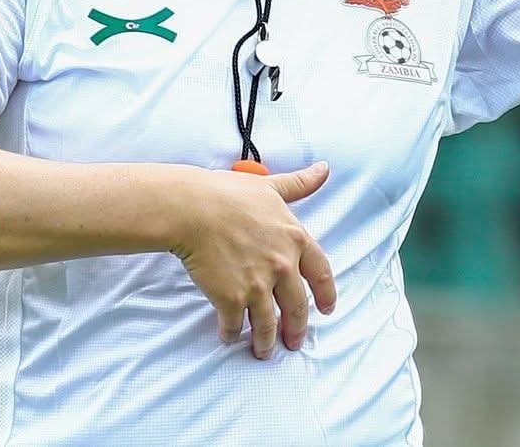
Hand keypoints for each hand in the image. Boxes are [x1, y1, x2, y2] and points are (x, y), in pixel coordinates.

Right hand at [170, 162, 336, 359]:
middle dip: (296, 328)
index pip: (321, 274)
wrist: (192, 209)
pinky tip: (228, 336)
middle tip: (294, 341)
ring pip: (268, 323)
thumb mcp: (269, 187)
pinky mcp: (232, 299)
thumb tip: (324, 169)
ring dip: (266, 341)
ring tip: (263, 351)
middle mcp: (283, 266)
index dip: (326, 295)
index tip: (327, 309)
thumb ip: (299, 184)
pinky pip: (235, 325)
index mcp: (296, 239)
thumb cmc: (227, 193)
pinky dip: (231, 333)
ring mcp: (258, 285)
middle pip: (297, 306)